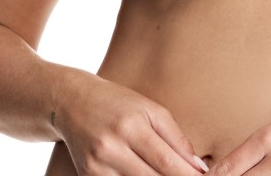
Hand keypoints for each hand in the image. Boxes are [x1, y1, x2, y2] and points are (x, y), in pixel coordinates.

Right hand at [56, 70, 207, 174]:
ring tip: (169, 175)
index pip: (166, 162)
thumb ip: (176, 138)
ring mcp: (97, 167)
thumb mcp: (150, 109)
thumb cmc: (118, 102)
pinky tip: (146, 175)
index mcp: (131, 126)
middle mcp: (111, 148)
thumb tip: (198, 167)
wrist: (72, 102)